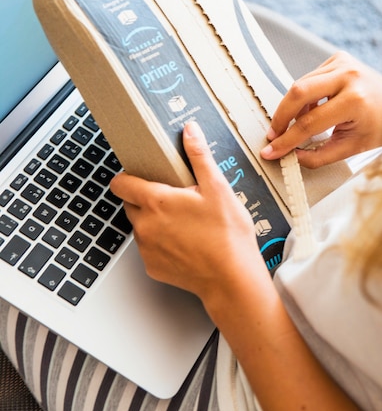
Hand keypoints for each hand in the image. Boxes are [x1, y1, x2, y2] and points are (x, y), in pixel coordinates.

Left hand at [110, 121, 265, 307]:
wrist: (232, 280)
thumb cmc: (227, 235)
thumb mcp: (217, 188)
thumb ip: (199, 156)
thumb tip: (189, 131)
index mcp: (156, 202)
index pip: (120, 183)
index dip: (128, 176)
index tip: (141, 175)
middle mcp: (144, 226)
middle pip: (130, 204)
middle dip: (146, 199)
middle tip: (175, 199)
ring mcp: (147, 249)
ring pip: (140, 226)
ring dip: (154, 221)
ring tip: (185, 222)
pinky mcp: (152, 267)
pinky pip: (149, 248)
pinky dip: (161, 243)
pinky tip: (185, 242)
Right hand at [260, 51, 381, 167]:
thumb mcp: (354, 147)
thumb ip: (320, 156)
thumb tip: (292, 156)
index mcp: (355, 100)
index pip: (310, 123)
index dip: (287, 140)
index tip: (271, 150)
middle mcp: (347, 76)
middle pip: (298, 93)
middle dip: (281, 117)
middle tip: (274, 134)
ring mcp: (342, 63)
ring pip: (300, 84)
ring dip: (292, 108)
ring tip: (296, 125)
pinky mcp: (337, 58)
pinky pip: (308, 78)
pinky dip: (304, 97)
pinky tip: (311, 109)